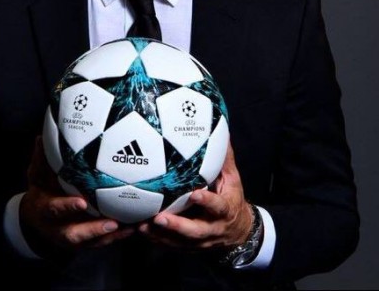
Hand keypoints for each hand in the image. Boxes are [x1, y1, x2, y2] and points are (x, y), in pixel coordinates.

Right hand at [18, 136, 134, 254]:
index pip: (54, 210)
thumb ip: (41, 160)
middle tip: (112, 223)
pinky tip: (133, 228)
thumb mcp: (36, 177)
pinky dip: (117, 237)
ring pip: (91, 242)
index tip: (82, 202)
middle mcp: (57, 228)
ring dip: (111, 236)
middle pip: (74, 235)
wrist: (35, 221)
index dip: (67, 207)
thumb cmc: (41, 192)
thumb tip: (41, 137)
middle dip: (93, 230)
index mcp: (45, 211)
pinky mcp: (84, 243)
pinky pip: (101, 243)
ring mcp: (72, 238)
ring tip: (130, 227)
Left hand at [137, 142, 254, 252]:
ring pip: (180, 241)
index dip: (207, 202)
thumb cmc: (231, 199)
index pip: (218, 207)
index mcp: (225, 211)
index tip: (195, 194)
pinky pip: (171, 246)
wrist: (238, 231)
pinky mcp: (189, 246)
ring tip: (142, 226)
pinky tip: (139, 231)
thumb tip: (221, 132)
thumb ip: (224, 159)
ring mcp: (200, 240)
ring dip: (161, 235)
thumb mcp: (233, 180)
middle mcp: (213, 228)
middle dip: (177, 226)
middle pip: (195, 231)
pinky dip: (156, 240)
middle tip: (159, 217)